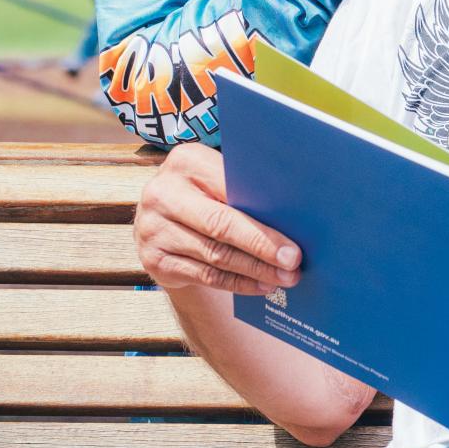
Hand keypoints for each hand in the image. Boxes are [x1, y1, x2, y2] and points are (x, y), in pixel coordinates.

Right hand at [133, 142, 302, 296]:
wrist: (162, 217)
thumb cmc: (207, 192)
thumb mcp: (218, 178)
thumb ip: (245, 189)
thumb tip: (295, 216)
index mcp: (186, 162)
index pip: (230, 191)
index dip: (262, 218)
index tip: (294, 238)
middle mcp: (162, 194)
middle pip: (220, 225)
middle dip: (262, 246)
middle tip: (293, 262)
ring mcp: (153, 228)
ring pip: (215, 255)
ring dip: (255, 270)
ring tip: (285, 278)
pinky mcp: (154, 259)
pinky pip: (205, 276)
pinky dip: (238, 283)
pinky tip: (262, 285)